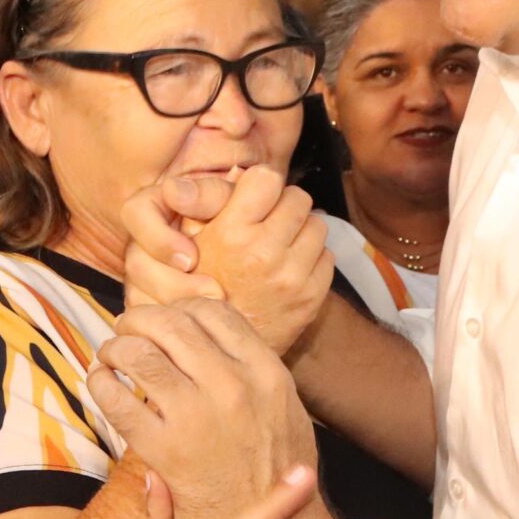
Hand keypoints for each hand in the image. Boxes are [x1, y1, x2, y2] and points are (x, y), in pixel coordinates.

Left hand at [90, 301, 321, 518]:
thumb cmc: (278, 474)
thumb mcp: (284, 406)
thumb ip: (251, 367)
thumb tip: (209, 333)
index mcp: (266, 371)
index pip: (212, 311)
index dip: (179, 308)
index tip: (164, 319)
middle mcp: (233, 385)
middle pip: (170, 324)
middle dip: (139, 319)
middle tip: (127, 328)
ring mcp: (196, 416)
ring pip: (139, 354)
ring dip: (116, 348)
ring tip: (110, 356)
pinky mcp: (164, 450)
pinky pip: (117, 400)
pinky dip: (101, 384)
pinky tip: (101, 384)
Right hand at [120, 168, 331, 353]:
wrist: (219, 349)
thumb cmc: (200, 286)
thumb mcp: (192, 240)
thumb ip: (211, 200)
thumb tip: (240, 170)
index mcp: (231, 233)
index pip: (267, 179)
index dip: (262, 185)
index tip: (256, 197)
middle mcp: (263, 252)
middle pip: (298, 199)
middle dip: (285, 206)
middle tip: (269, 222)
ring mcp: (291, 277)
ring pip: (317, 226)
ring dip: (300, 232)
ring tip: (279, 246)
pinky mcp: (311, 298)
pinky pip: (326, 257)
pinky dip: (311, 259)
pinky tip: (288, 270)